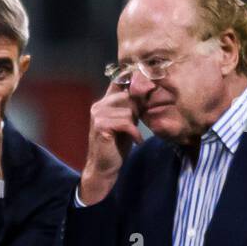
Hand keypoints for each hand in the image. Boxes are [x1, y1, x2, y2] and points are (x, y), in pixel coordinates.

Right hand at [80, 81, 142, 203]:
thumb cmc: (117, 144)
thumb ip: (132, 106)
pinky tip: (136, 140)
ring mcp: (98, 115)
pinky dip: (134, 133)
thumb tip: (149, 89)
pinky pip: (126, 123)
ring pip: (128, 111)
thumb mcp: (127, 121)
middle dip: (138, 110)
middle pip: (128, 97)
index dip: (133, 79)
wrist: (105, 167)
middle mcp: (98, 106)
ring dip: (135, 125)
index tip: (148, 85)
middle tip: (139, 124)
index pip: (118, 82)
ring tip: (133, 135)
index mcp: (104, 102)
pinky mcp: (100, 126)